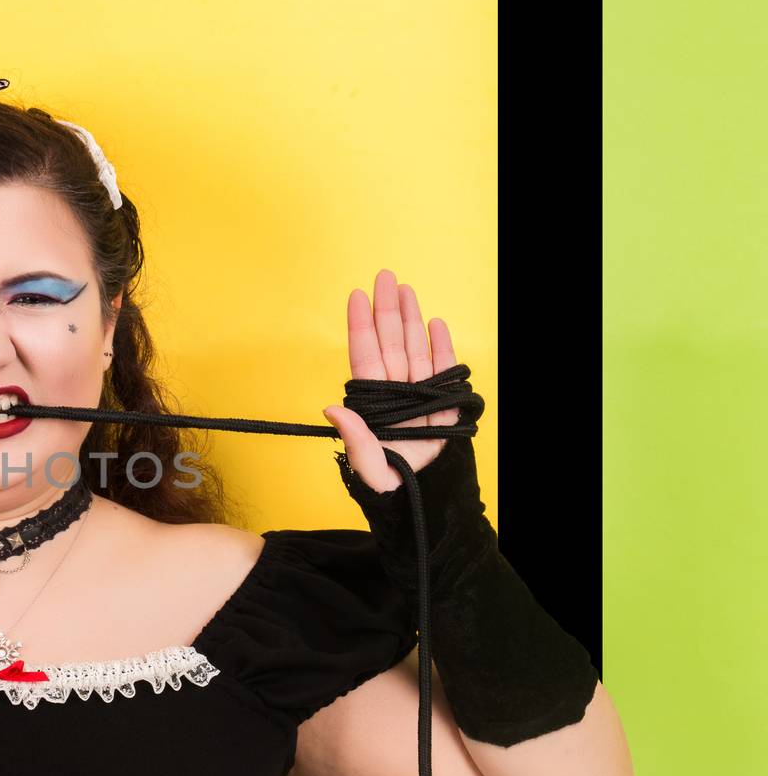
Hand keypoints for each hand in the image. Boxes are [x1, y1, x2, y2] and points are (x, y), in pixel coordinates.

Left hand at [320, 269, 458, 493]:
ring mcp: (418, 394)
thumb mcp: (367, 466)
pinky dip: (441, 348)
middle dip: (387, 310)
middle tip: (385, 277)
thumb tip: (332, 409)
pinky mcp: (442, 404)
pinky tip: (435, 323)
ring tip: (407, 291)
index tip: (356, 296)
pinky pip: (442, 370)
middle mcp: (394, 391)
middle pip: (390, 343)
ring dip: (412, 319)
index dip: (360, 325)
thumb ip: (353, 438)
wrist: (419, 497)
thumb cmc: (386, 484)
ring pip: (414, 349)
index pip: (364, 354)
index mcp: (372, 401)